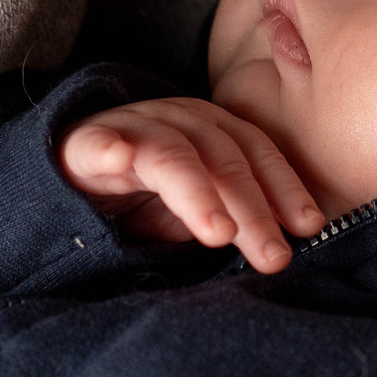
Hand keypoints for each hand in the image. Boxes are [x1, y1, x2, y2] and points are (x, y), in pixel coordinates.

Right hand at [60, 97, 323, 273]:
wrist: (67, 172)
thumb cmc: (142, 196)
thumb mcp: (195, 210)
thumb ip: (231, 220)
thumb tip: (281, 252)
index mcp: (213, 132)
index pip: (257, 154)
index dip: (285, 188)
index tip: (308, 227)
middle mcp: (180, 122)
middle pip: (224, 161)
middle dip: (253, 209)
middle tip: (273, 254)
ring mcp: (132, 128)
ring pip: (173, 156)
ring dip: (198, 193)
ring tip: (217, 233)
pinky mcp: (84, 143)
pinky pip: (99, 143)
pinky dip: (110, 148)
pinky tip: (117, 159)